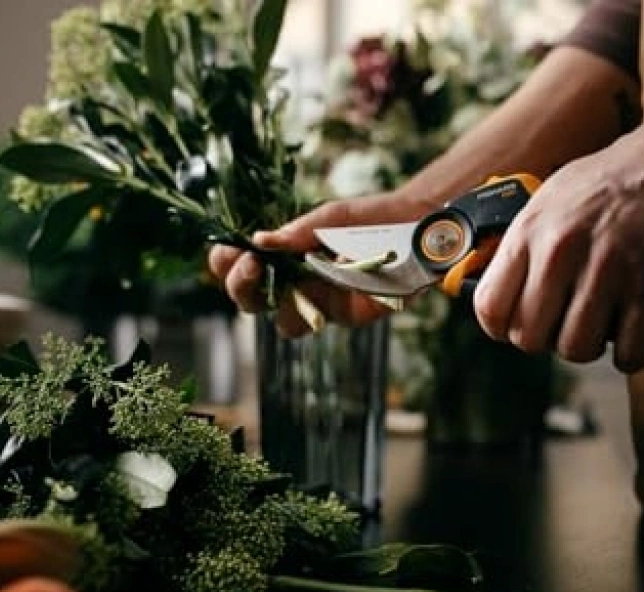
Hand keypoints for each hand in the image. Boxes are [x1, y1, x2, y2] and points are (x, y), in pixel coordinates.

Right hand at [208, 191, 433, 336]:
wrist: (416, 228)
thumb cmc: (371, 218)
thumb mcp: (332, 217)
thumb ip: (298, 232)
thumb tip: (260, 240)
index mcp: (285, 257)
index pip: (240, 267)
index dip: (227, 264)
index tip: (231, 250)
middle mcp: (296, 283)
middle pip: (251, 300)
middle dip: (241, 285)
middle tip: (252, 265)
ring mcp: (320, 302)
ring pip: (282, 322)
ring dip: (275, 304)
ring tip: (287, 282)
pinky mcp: (344, 315)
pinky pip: (316, 322)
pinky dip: (312, 308)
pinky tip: (320, 284)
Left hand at [473, 130, 643, 371]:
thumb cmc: (618, 177)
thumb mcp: (553, 197)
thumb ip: (526, 243)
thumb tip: (504, 288)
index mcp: (530, 230)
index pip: (489, 308)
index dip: (505, 326)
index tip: (526, 321)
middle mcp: (561, 251)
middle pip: (530, 338)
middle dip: (550, 339)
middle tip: (571, 320)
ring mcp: (606, 270)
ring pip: (577, 349)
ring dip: (593, 346)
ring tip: (607, 320)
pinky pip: (631, 352)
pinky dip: (635, 352)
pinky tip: (640, 329)